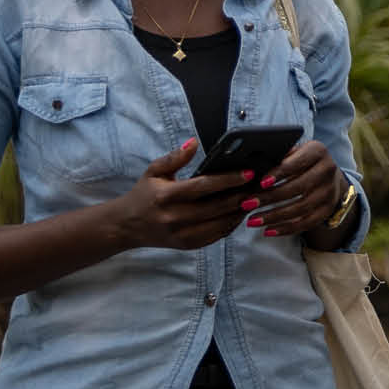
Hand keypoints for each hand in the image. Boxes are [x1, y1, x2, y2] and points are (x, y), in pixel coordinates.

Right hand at [105, 140, 249, 250]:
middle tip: (260, 186)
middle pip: (216, 207)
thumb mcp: (154, 172)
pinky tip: (240, 212)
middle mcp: (174, 217)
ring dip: (240, 212)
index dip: (228, 180)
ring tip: (255, 198)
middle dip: (241, 196)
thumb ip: (175, 157)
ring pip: (220, 224)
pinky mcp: (188, 245)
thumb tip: (194, 142)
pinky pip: (216, 236)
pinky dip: (231, 224)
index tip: (248, 173)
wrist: (127, 226)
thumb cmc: (144, 194)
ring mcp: (182, 234)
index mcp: (166, 196)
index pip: (202, 187)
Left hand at [245, 139, 341, 240]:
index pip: (297, 163)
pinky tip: (268, 231)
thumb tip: (250, 166)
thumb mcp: (293, 152)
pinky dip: (286, 229)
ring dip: (274, 216)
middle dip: (269, 197)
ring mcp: (329, 192)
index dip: (278, 173)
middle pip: (297, 187)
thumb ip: (278, 157)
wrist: (327, 175)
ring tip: (252, 220)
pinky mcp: (327, 209)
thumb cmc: (301, 161)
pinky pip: (306, 223)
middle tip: (247, 204)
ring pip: (300, 208)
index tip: (261, 183)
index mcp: (317, 151)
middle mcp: (327, 171)